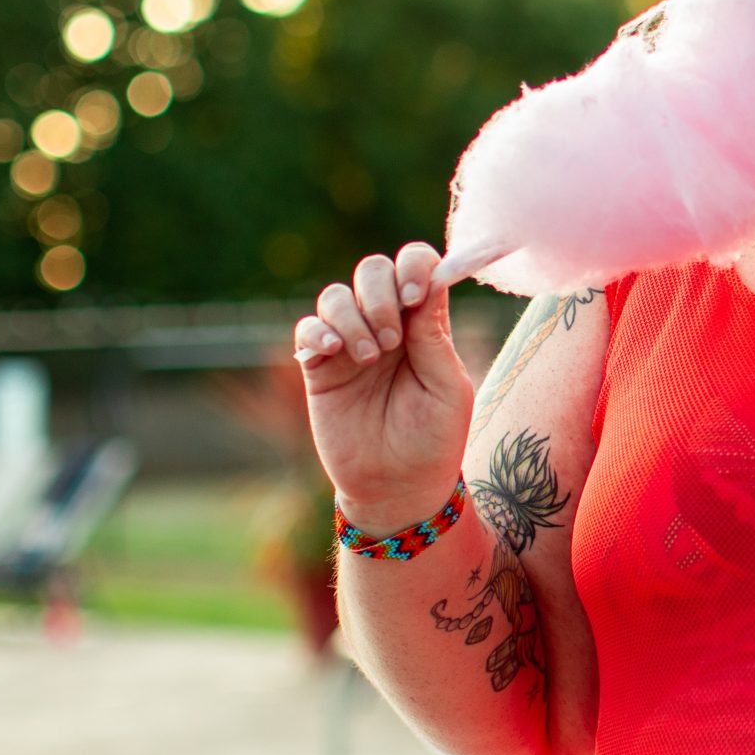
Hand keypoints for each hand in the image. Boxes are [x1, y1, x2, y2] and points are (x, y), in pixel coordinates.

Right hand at [293, 243, 473, 530]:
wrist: (398, 488)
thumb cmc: (434, 439)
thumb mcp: (448, 388)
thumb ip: (435, 336)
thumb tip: (430, 282)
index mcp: (425, 324)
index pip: (417, 266)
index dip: (415, 267)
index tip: (416, 296)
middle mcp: (387, 325)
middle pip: (373, 269)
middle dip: (381, 293)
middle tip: (393, 339)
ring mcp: (350, 343)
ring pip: (336, 295)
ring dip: (353, 317)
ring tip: (370, 356)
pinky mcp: (319, 368)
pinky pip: (306, 329)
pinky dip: (317, 331)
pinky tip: (334, 352)